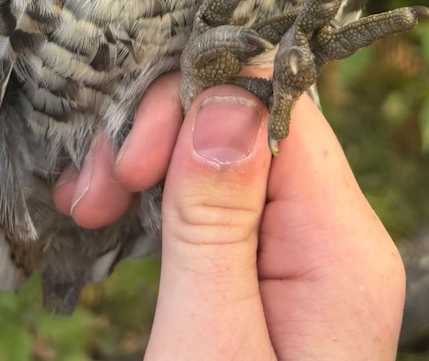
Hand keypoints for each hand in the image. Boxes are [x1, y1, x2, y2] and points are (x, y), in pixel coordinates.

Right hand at [55, 77, 404, 359]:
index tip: (127, 160)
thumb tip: (228, 93)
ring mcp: (309, 254)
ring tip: (86, 209)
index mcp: (342, 246)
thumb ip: (218, 220)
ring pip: (228, 155)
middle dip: (165, 135)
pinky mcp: (275, 273)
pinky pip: (222, 201)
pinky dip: (162, 199)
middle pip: (252, 123)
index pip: (282, 108)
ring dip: (153, 165)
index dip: (199, 104)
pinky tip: (110, 216)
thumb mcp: (210, 346)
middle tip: (92, 193)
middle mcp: (339, 236)